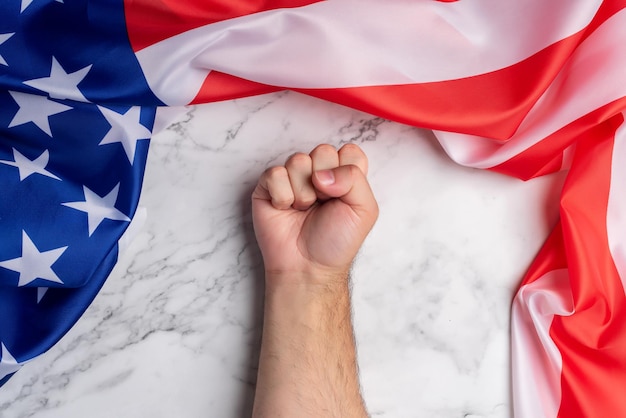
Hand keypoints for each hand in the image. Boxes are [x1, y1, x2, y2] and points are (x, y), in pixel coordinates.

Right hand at [251, 143, 377, 284]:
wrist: (308, 266)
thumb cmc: (337, 241)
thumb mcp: (364, 210)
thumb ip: (354, 179)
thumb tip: (321, 173)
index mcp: (343, 175)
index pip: (349, 151)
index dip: (346, 172)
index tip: (343, 196)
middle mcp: (319, 172)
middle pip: (323, 151)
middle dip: (325, 182)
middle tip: (322, 204)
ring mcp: (293, 177)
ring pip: (297, 160)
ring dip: (303, 192)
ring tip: (304, 210)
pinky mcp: (269, 186)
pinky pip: (274, 174)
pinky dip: (282, 196)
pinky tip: (286, 209)